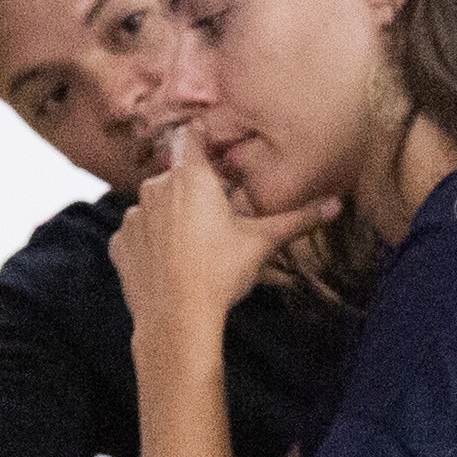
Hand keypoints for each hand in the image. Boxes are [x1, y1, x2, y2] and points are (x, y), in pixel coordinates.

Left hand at [109, 129, 337, 366]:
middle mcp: (156, 187)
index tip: (215, 154)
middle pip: (177, 177)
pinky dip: (150, 244)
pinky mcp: (120, 243)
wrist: (177, 320)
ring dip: (171, 219)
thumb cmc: (220, 275)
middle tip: (217, 223)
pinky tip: (170, 265)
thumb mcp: (263, 243)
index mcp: (191, 177)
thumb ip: (298, 219)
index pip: (193, 136)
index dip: (204, 141)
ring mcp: (133, 215)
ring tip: (194, 251)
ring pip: (156, 206)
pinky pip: (137, 234)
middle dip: (194, 193)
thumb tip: (336, 205)